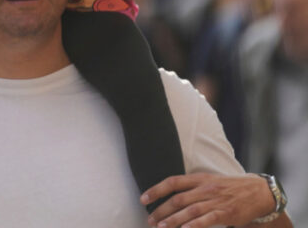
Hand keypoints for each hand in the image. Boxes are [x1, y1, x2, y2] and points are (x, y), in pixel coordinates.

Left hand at [142, 173, 275, 227]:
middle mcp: (206, 188)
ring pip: (189, 210)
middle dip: (161, 210)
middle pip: (178, 199)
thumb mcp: (210, 180)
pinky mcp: (226, 213)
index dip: (156, 190)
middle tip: (150, 219)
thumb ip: (192, 186)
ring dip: (173, 220)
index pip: (173, 182)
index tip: (143, 199)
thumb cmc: (231, 188)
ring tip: (161, 227)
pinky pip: (207, 219)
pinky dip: (194, 225)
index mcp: (200, 178)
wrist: (259, 192)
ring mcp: (216, 201)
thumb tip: (170, 195)